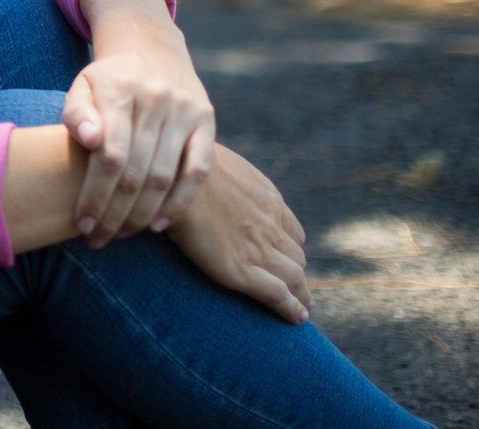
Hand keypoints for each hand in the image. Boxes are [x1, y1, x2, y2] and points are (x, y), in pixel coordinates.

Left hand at [67, 0, 215, 245]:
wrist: (150, 49)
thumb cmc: (106, 81)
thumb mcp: (82, 88)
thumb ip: (76, 114)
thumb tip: (89, 140)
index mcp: (119, 90)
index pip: (109, 156)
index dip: (96, 195)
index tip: (82, 223)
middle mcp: (156, 99)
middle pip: (136, 172)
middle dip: (115, 213)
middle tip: (99, 238)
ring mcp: (186, 110)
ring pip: (165, 176)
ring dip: (143, 214)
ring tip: (122, 234)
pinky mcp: (207, 121)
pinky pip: (198, 170)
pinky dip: (180, 202)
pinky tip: (159, 224)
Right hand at [166, 145, 310, 323]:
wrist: (175, 177)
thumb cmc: (181, 163)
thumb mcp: (210, 160)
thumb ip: (216, 171)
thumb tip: (195, 168)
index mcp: (266, 198)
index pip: (290, 229)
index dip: (291, 246)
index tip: (290, 256)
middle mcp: (270, 224)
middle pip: (296, 256)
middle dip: (299, 272)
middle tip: (300, 287)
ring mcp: (259, 248)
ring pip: (294, 277)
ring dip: (301, 294)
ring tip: (303, 307)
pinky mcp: (243, 271)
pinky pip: (278, 295)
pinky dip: (292, 309)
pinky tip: (297, 318)